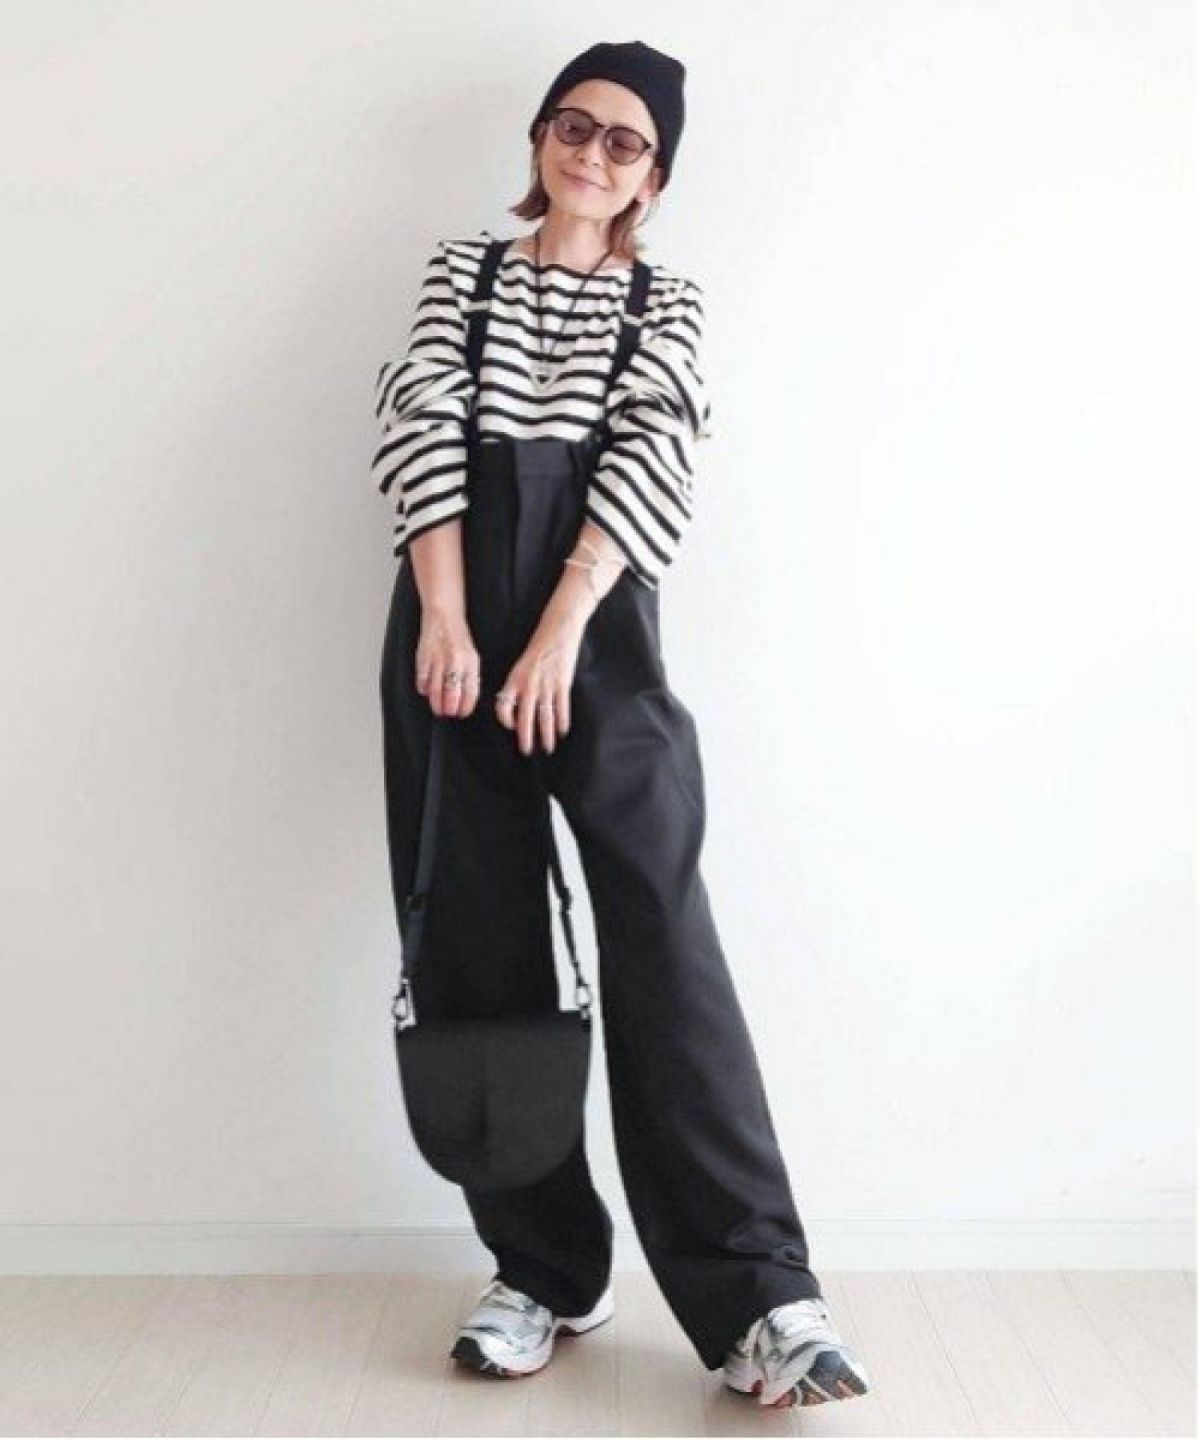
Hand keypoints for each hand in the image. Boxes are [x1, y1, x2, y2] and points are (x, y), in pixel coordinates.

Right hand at [414, 602, 481, 718]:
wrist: (444, 615)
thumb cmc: (458, 638)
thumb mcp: (471, 656)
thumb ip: (470, 676)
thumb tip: (465, 700)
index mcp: (471, 662)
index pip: (470, 692)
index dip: (465, 707)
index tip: (462, 713)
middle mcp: (456, 661)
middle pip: (452, 695)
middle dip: (449, 709)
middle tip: (447, 713)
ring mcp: (438, 659)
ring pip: (436, 691)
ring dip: (436, 703)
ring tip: (437, 708)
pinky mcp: (423, 657)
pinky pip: (422, 680)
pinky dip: (423, 689)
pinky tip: (426, 691)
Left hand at [495, 610, 586, 755]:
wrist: (558, 628)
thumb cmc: (539, 645)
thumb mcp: (523, 664)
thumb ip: (520, 684)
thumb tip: (520, 706)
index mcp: (515, 678)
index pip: (503, 706)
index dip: (506, 720)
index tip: (512, 727)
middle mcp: (528, 684)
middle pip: (524, 718)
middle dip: (525, 738)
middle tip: (527, 751)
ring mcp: (547, 685)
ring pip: (544, 717)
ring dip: (546, 735)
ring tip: (547, 748)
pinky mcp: (563, 683)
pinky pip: (562, 708)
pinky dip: (562, 722)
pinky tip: (563, 731)